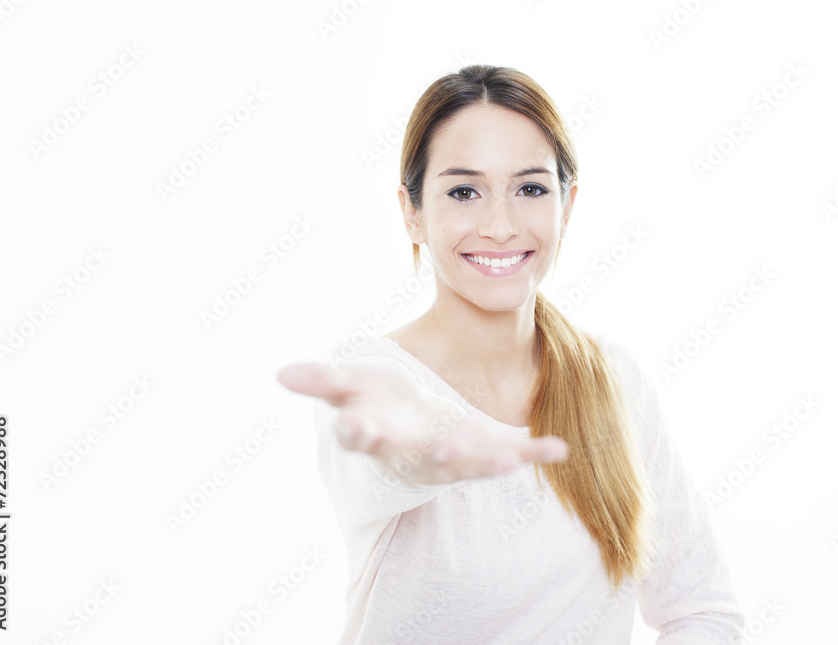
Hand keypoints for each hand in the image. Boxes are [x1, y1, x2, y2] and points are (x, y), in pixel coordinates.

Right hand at [277, 360, 568, 484]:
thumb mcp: (350, 385)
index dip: (359, 434)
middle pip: (422, 459)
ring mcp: (454, 454)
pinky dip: (534, 453)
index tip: (354, 428)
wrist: (413, 427)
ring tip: (507, 460)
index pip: (364, 438)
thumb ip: (322, 381)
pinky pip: (513, 453)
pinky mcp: (486, 449)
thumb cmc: (379, 402)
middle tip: (444, 449)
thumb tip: (280, 373)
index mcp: (380, 434)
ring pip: (469, 465)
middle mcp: (417, 451)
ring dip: (486, 462)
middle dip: (434, 456)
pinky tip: (557, 448)